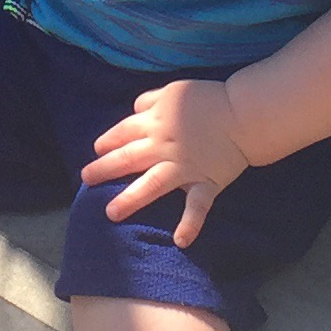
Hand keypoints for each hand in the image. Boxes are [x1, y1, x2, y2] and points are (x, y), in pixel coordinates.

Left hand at [82, 79, 250, 246]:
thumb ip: (149, 101)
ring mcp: (183, 167)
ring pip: (151, 184)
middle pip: (128, 158)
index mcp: (155, 122)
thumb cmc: (208, 99)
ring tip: (111, 213)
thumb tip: (133, 110)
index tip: (97, 150)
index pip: (124, 132)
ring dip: (130, 199)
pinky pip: (197, 206)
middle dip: (104, 169)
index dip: (108, 141)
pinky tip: (180, 241)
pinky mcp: (205, 182)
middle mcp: (163, 146)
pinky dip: (190, 224)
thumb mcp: (173, 90)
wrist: (243, 113)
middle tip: (86, 180)